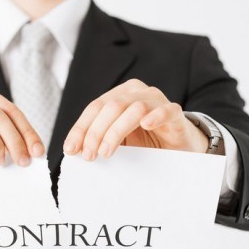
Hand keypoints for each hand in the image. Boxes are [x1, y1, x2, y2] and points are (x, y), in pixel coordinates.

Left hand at [63, 79, 207, 159]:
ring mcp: (156, 101)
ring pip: (133, 108)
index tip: (71, 149)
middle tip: (89, 155)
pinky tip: (146, 125)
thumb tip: (73, 151)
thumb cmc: (144, 142)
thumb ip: (98, 141)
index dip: (80, 129)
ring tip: (106, 152)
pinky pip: (166, 110)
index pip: (94, 108)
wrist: (177, 146)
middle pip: (111, 107)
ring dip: (116, 131)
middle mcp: (136, 93)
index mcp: (119, 96)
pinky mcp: (175, 113)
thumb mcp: (117, 141)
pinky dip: (156, 116)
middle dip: (95, 132)